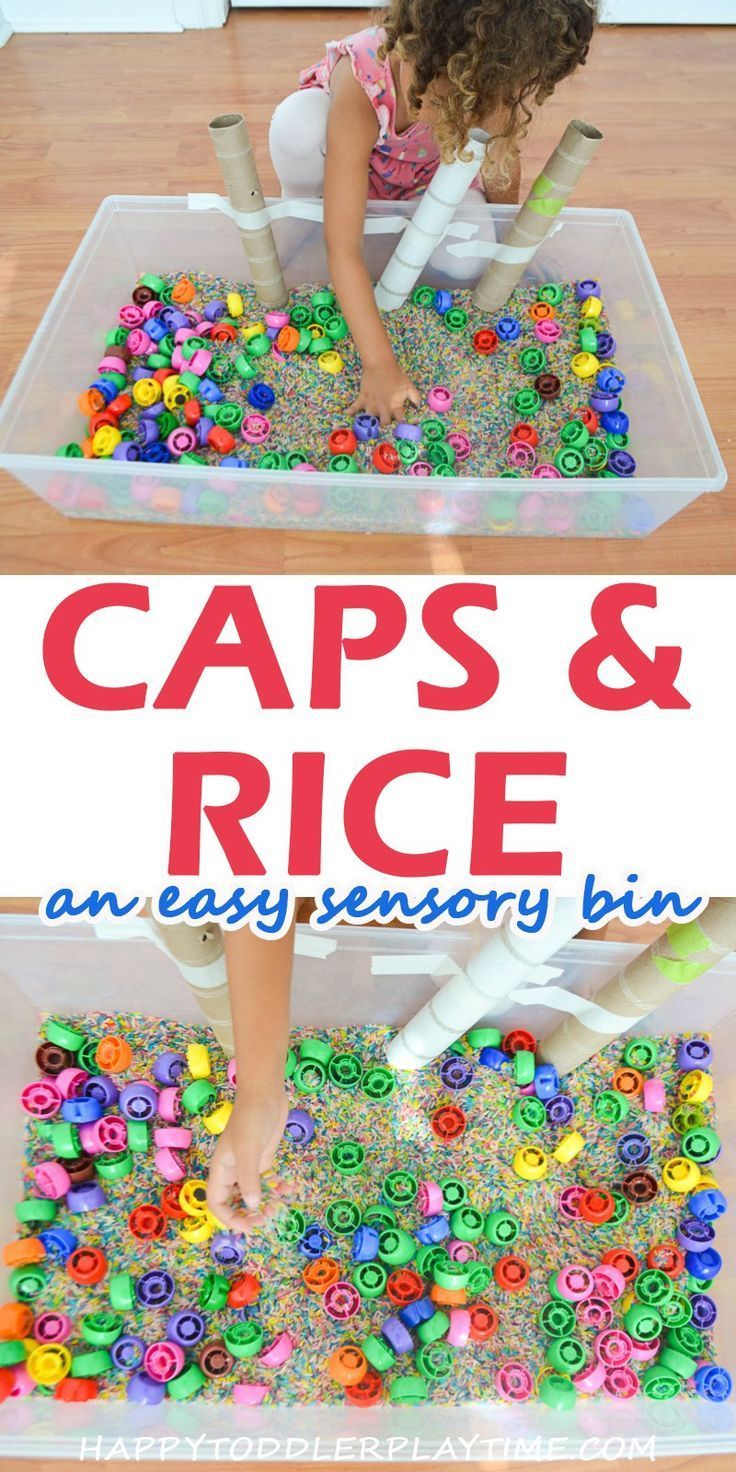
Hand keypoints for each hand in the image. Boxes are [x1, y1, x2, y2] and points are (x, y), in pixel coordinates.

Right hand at [206, 1086, 292, 1232]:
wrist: (266, 1092)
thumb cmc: (251, 1118)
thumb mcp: (248, 1149)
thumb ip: (248, 1178)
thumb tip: (251, 1206)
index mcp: (222, 1170)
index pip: (217, 1203)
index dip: (228, 1218)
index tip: (248, 1227)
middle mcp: (234, 1171)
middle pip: (236, 1202)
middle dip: (250, 1214)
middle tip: (268, 1218)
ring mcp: (250, 1165)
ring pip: (254, 1194)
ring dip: (266, 1203)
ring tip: (281, 1205)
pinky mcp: (265, 1159)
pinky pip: (269, 1182)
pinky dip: (278, 1188)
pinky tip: (291, 1187)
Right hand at [349, 357, 420, 427]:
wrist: (380, 364)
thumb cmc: (396, 375)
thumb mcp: (409, 385)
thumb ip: (415, 397)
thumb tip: (418, 406)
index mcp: (395, 406)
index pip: (400, 420)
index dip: (402, 422)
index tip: (402, 424)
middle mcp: (383, 408)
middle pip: (384, 423)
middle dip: (386, 423)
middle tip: (386, 421)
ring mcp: (371, 404)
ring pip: (370, 419)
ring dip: (370, 421)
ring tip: (369, 424)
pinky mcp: (362, 398)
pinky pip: (355, 407)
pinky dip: (351, 411)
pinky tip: (347, 414)